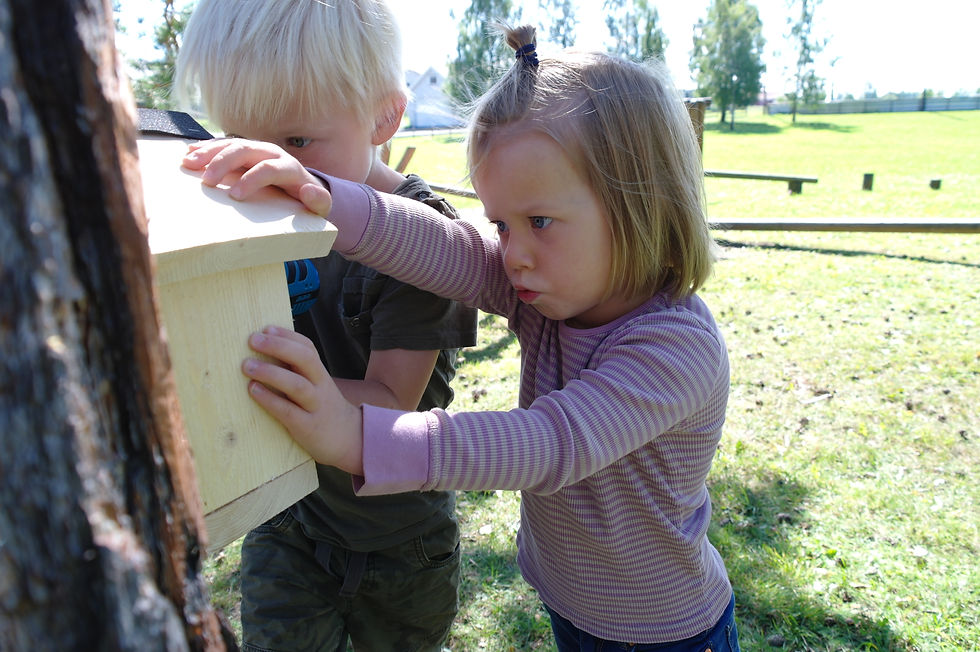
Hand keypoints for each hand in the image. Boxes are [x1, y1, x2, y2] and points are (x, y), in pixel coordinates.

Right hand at [182, 138, 331, 215]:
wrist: (304, 187)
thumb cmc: (309, 200)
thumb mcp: (320, 205)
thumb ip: (319, 200)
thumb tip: (308, 190)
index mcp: (289, 167)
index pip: (269, 168)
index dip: (252, 179)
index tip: (234, 195)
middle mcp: (272, 153)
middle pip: (246, 150)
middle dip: (224, 163)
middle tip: (207, 181)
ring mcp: (257, 149)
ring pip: (231, 144)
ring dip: (209, 152)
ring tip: (189, 163)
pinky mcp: (245, 151)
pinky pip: (223, 145)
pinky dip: (206, 148)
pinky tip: (189, 153)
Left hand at [242, 325, 363, 474]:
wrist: (350, 439)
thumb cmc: (323, 410)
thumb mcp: (317, 387)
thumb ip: (297, 373)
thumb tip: (263, 354)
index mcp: (320, 374)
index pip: (307, 348)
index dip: (287, 336)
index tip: (266, 328)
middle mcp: (320, 386)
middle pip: (305, 359)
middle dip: (279, 346)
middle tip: (253, 340)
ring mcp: (315, 406)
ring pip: (297, 385)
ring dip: (271, 372)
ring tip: (247, 365)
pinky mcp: (307, 427)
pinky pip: (288, 411)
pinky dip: (269, 399)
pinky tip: (253, 390)